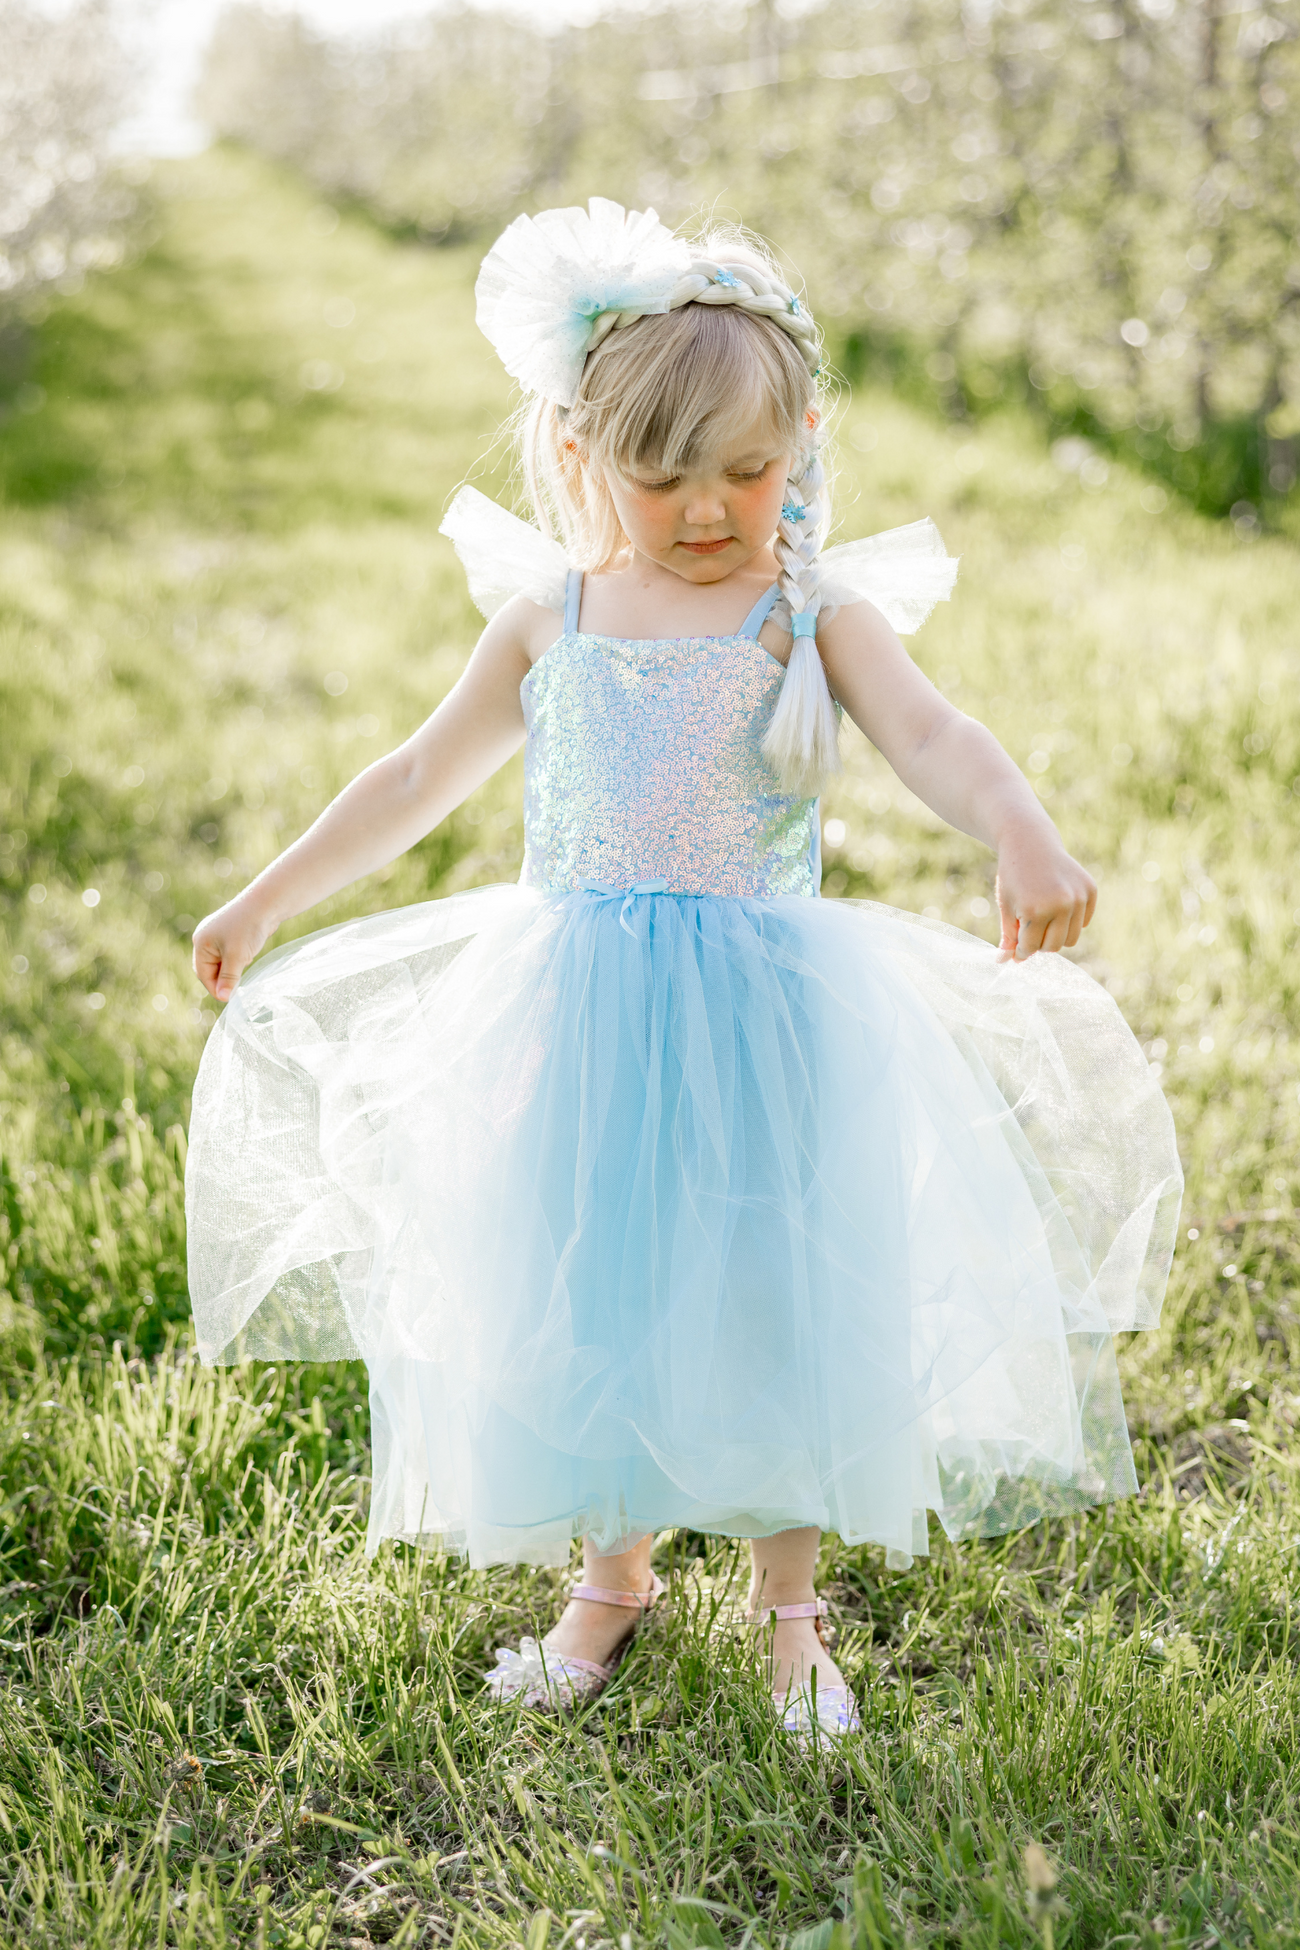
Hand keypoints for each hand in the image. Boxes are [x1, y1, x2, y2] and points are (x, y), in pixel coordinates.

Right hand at [192, 893, 277, 1000]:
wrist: (266, 905)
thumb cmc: (248, 929)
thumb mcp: (237, 957)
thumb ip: (228, 978)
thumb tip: (223, 998)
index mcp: (201, 943)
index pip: (203, 974)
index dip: (215, 988)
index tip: (229, 999)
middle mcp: (205, 939)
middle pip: (210, 970)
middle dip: (223, 978)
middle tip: (238, 987)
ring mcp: (217, 936)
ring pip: (222, 963)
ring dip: (232, 969)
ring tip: (245, 960)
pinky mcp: (230, 935)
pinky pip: (230, 955)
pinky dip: (238, 960)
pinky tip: (248, 954)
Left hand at [995, 826, 1095, 961]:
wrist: (1030, 842)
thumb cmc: (1013, 876)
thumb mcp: (1006, 906)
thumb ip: (1008, 937)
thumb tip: (1005, 962)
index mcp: (1035, 910)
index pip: (1030, 947)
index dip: (1020, 950)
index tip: (1015, 948)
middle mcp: (1061, 904)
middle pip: (1053, 947)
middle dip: (1038, 943)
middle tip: (1029, 929)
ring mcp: (1078, 897)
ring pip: (1070, 938)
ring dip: (1055, 935)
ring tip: (1043, 919)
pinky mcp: (1090, 890)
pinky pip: (1083, 923)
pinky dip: (1070, 921)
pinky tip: (1057, 904)